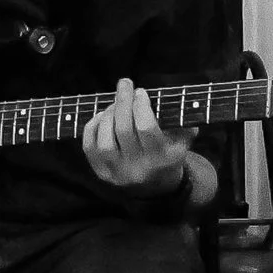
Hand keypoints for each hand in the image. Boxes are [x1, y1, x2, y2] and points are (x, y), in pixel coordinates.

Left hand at [83, 78, 193, 193]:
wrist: (157, 187)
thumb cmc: (169, 155)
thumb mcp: (183, 140)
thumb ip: (181, 121)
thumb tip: (175, 100)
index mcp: (163, 158)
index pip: (146, 128)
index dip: (140, 106)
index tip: (140, 91)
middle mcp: (139, 167)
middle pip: (123, 130)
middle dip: (122, 102)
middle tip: (124, 84)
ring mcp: (118, 172)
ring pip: (105, 140)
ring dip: (108, 115)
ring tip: (115, 103)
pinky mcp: (102, 173)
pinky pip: (89, 147)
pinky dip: (92, 127)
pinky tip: (101, 116)